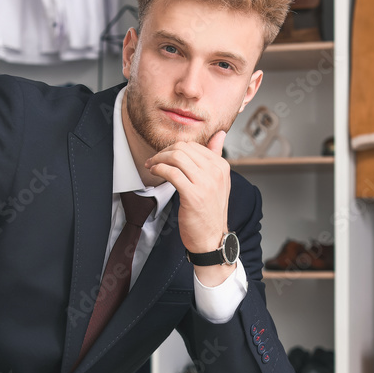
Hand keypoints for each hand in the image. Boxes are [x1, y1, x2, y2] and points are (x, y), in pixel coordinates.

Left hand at [145, 131, 229, 253]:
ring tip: (152, 166)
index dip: (174, 148)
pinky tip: (155, 172)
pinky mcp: (193, 195)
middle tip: (154, 160)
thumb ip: (216, 156)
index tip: (163, 156)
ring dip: (158, 159)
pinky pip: (171, 172)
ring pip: (176, 157)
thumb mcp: (218, 181)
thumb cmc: (210, 212)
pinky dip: (159, 169)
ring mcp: (206, 183)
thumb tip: (219, 134)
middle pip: (183, 148)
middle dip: (164, 152)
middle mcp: (216, 172)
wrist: (212, 238)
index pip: (194, 145)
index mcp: (222, 166)